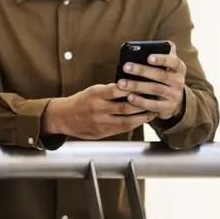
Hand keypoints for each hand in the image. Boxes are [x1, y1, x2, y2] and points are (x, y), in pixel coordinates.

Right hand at [42, 84, 157, 139]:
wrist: (64, 117)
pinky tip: (141, 121)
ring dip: (142, 117)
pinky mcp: (102, 132)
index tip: (146, 87)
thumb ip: (110, 91)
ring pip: (127, 121)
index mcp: (97, 94)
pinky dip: (133, 124)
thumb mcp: (94, 91)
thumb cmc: (82, 101)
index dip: (134, 89)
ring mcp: (101, 122)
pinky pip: (122, 129)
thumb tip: (131, 87)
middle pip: (126, 107)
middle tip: (155, 101)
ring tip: (152, 112)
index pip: (119, 90)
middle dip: (143, 105)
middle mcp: (99, 109)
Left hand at [115, 43, 187, 120]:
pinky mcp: (167, 108)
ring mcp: (174, 96)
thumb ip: (161, 54)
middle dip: (142, 71)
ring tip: (122, 83)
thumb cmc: (165, 77)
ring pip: (155, 90)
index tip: (148, 57)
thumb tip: (145, 46)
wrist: (175, 100)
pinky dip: (141, 102)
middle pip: (160, 75)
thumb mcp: (168, 66)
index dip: (161, 59)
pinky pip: (153, 105)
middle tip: (126, 67)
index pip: (173, 62)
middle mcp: (179, 82)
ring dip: (137, 86)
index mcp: (179, 68)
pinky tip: (129, 97)